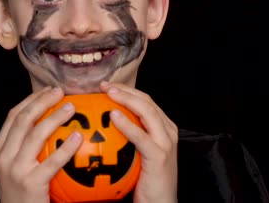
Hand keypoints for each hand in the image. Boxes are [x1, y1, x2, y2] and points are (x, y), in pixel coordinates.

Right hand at [0, 86, 82, 202]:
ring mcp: (15, 169)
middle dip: (42, 101)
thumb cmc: (23, 195)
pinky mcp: (30, 182)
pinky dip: (66, 146)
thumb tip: (55, 123)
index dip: (31, 99)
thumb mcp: (17, 168)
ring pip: (35, 134)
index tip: (48, 90)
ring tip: (72, 108)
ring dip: (55, 117)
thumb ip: (29, 149)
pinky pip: (52, 160)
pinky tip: (79, 137)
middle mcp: (4, 156)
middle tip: (61, 92)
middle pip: (23, 119)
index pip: (13, 116)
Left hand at [99, 81, 178, 202]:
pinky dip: (127, 124)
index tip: (106, 86)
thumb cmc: (146, 181)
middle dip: (125, 90)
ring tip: (108, 93)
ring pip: (147, 111)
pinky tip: (112, 116)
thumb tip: (100, 126)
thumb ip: (126, 138)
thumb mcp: (136, 155)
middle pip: (147, 101)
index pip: (145, 101)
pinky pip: (141, 136)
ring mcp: (165, 143)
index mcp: (164, 128)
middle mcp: (168, 131)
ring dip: (126, 99)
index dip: (126, 90)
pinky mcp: (159, 156)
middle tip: (104, 86)